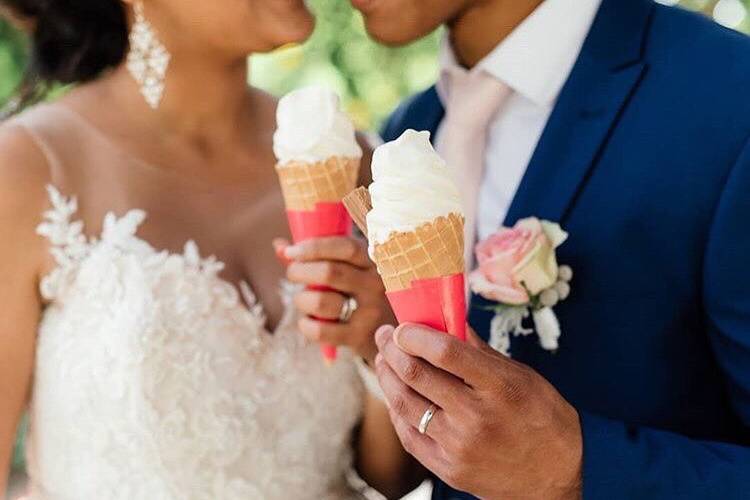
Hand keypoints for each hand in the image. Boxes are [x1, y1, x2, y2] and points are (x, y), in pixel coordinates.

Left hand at [275, 237, 394, 362]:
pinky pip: (320, 331)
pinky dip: (305, 326)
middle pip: (329, 272)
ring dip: (302, 299)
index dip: (314, 247)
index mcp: (373, 261)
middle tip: (293, 274)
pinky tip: (308, 322)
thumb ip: (316, 257)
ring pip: (321, 301)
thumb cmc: (360, 293)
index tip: (291, 251)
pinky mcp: (360, 337)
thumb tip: (279, 247)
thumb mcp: (350, 270)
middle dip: (299, 271)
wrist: (393, 334)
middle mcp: (375, 284)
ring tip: (304, 300)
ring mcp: (370, 312)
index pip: (345, 246)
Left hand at [374, 324, 581, 499]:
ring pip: (405, 404)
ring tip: (384, 361)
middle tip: (385, 336)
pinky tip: (396, 394)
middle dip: (392, 349)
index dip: (415, 335)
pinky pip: (409, 435)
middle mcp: (477, 417)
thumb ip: (478, 350)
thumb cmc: (542, 416)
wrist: (561, 474)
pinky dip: (397, 410)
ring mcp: (460, 447)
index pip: (445, 352)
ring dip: (388, 376)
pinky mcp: (449, 469)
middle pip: (416, 375)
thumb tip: (445, 319)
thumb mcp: (520, 374)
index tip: (401, 326)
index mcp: (500, 386)